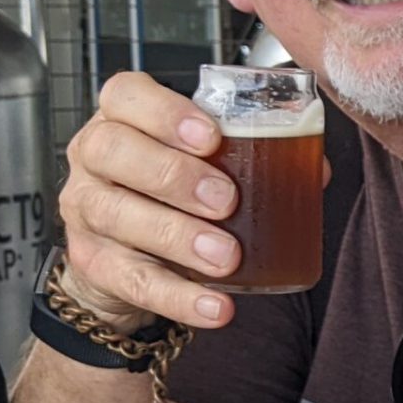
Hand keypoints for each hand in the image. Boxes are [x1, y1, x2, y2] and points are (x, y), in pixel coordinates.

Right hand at [56, 72, 238, 331]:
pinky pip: (130, 280)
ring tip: (226, 257)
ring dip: (176, 236)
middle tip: (226, 200)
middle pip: (112, 150)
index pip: (125, 95)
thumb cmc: (172, 190)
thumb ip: (255, 154)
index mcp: (123, 118)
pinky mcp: (92, 263)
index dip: (164, 112)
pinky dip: (178, 297)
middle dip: (173, 175)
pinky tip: (216, 307)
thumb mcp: (204, 162)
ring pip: (115, 214)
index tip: (212, 136)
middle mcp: (94, 157)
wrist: (130, 256)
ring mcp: (84, 209)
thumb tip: (318, 170)